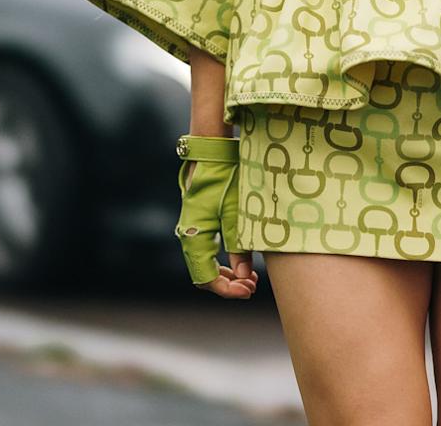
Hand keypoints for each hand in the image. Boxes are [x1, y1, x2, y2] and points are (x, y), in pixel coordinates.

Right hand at [177, 156, 257, 298]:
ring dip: (226, 273)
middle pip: (204, 274)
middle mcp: (188, 236)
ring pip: (205, 263)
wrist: (213, 150)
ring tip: (250, 276)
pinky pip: (207, 250)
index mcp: (194, 237)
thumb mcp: (236, 212)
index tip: (249, 291)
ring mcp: (191, 228)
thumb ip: (239, 246)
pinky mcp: (198, 220)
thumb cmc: (225, 178)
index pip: (206, 278)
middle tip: (252, 286)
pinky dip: (222, 259)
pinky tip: (240, 259)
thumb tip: (244, 277)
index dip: (228, 290)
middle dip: (228, 284)